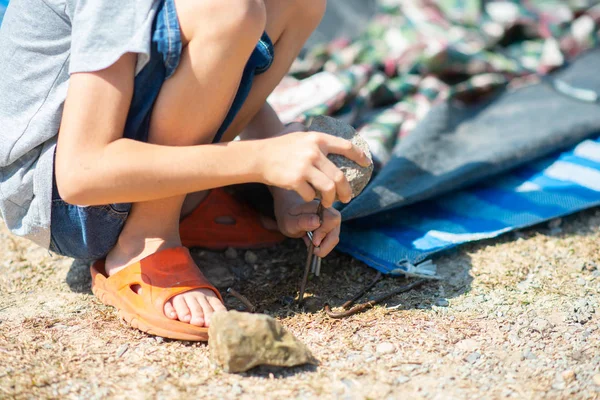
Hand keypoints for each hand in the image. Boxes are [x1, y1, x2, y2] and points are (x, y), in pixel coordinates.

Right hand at [257, 130, 371, 208]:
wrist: (259, 156)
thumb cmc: (281, 148)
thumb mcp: (301, 137)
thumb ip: (317, 143)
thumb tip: (339, 149)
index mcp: (318, 139)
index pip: (346, 147)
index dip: (359, 156)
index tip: (367, 164)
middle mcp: (313, 151)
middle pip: (339, 176)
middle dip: (346, 190)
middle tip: (348, 197)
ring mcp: (304, 166)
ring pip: (328, 188)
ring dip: (331, 199)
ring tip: (330, 202)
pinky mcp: (295, 180)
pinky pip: (311, 195)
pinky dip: (312, 198)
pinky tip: (309, 197)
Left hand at [273, 192, 341, 257]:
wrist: (291, 214)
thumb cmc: (289, 217)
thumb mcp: (290, 221)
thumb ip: (302, 221)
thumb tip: (317, 222)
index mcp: (318, 206)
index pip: (331, 220)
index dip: (323, 233)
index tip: (314, 242)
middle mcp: (329, 211)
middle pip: (335, 230)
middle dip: (325, 244)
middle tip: (312, 248)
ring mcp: (332, 220)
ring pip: (335, 237)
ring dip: (323, 246)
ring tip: (310, 242)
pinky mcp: (332, 228)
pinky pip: (332, 240)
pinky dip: (323, 245)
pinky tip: (313, 241)